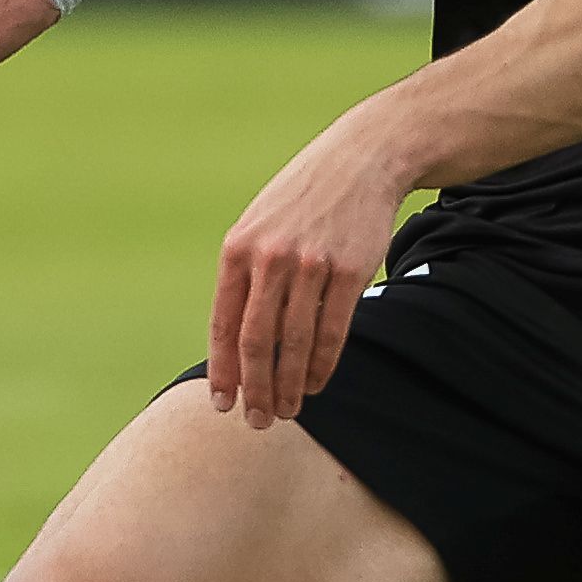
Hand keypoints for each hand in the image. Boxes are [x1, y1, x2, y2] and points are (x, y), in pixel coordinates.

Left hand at [209, 112, 419, 424]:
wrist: (360, 161)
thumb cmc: (302, 200)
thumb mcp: (259, 226)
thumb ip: (244, 276)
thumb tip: (234, 342)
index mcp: (238, 250)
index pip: (224, 324)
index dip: (223, 370)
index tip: (222, 404)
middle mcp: (271, 258)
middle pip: (258, 342)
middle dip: (256, 389)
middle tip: (258, 421)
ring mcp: (311, 265)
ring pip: (296, 343)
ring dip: (291, 385)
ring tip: (288, 410)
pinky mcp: (350, 271)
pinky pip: (333, 332)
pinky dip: (323, 365)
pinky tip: (317, 384)